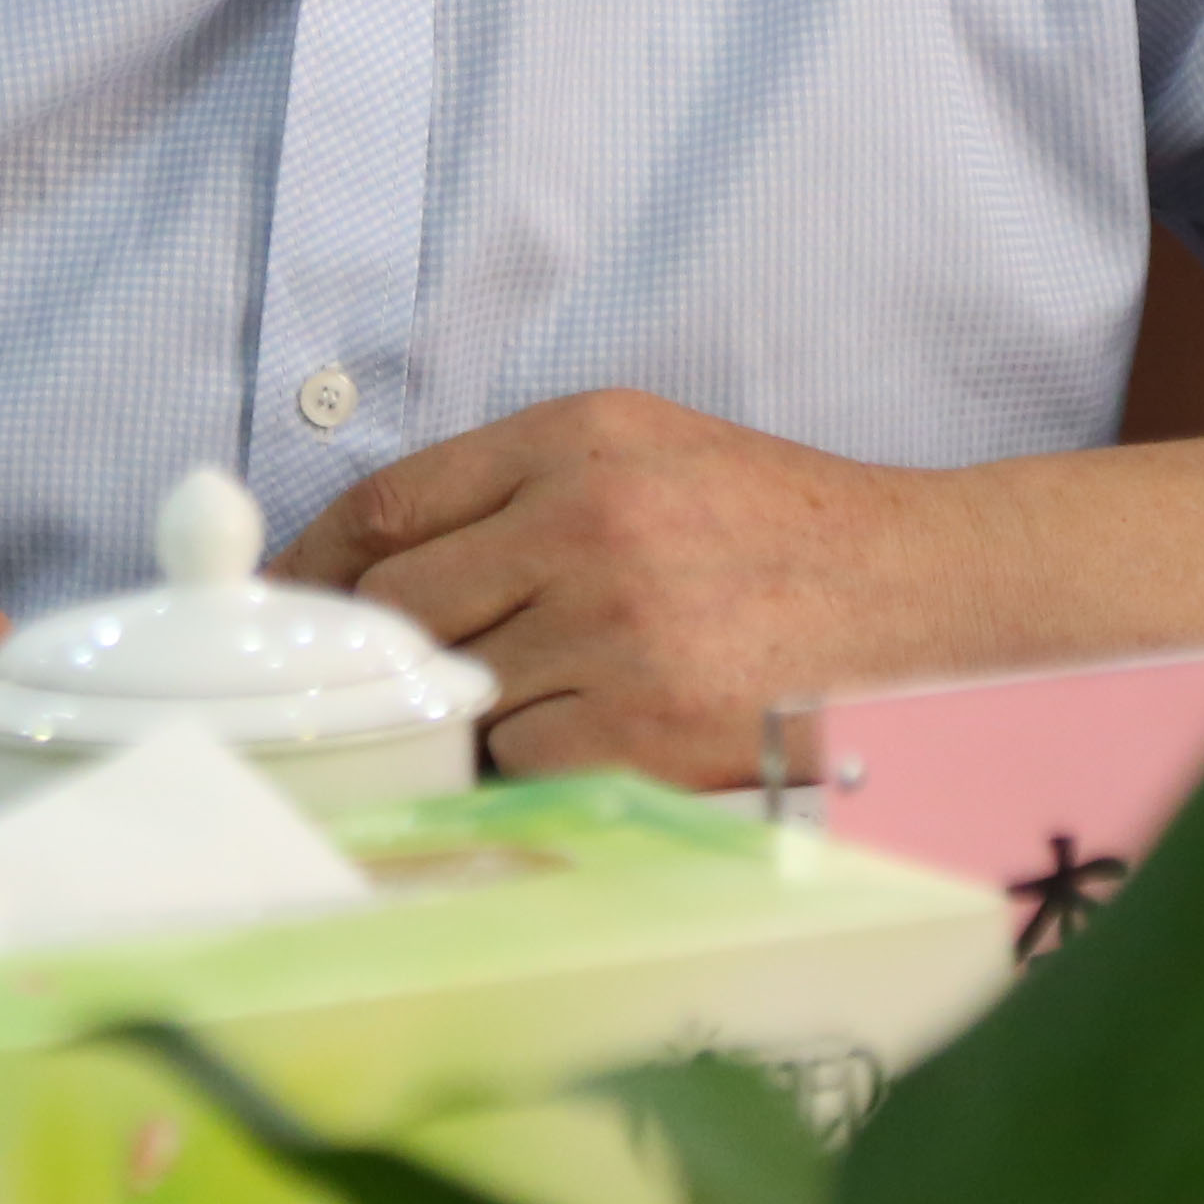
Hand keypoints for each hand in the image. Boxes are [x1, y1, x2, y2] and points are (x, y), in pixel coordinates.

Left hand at [276, 390, 968, 786]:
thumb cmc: (772, 527)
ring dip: (465, 717)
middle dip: (378, 655)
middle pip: (401, 606)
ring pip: (455, 694)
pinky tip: (585, 740)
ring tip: (521, 706)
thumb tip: (367, 570)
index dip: (314, 566)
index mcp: (577, 437)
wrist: (921, 593)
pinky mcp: (648, 728)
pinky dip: (533, 765)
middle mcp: (589, 521)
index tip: (282, 606)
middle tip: (370, 685)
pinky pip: (522, 762)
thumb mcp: (643, 450)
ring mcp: (617, 629)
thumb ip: (511, 489)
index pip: (387, 503)